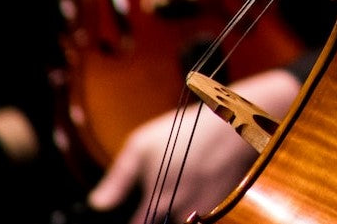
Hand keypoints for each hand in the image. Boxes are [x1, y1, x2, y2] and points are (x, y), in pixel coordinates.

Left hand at [86, 69, 299, 223]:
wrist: (238, 122)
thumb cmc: (189, 129)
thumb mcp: (143, 143)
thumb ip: (118, 178)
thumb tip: (98, 204)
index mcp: (157, 201)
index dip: (130, 219)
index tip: (131, 212)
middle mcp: (180, 213)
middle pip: (159, 223)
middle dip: (154, 213)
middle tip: (159, 191)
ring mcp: (203, 212)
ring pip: (181, 220)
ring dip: (176, 210)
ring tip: (179, 183)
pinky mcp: (221, 207)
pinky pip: (201, 214)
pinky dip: (195, 205)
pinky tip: (196, 184)